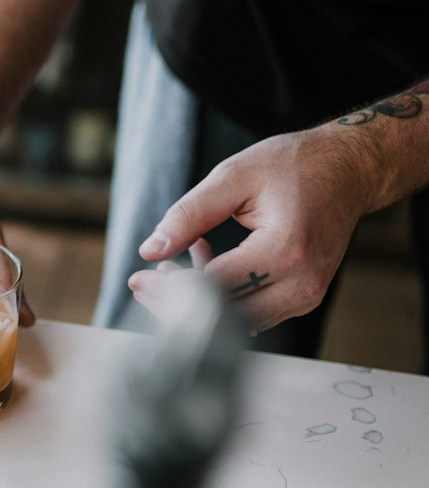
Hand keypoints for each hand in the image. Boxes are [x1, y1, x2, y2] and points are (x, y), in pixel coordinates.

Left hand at [127, 126, 370, 332]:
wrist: (349, 169)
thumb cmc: (295, 165)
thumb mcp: (233, 177)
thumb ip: (188, 214)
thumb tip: (150, 249)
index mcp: (285, 250)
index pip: (214, 289)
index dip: (169, 290)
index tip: (138, 279)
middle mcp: (301, 282)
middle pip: (225, 318)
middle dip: (179, 304)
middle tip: (151, 278)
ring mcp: (306, 295)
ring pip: (238, 322)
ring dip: (202, 302)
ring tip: (186, 258)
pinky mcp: (304, 298)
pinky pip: (254, 313)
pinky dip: (225, 298)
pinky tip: (210, 263)